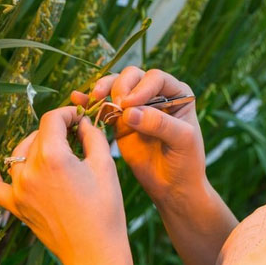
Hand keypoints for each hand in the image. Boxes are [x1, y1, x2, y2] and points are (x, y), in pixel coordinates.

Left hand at [0, 107, 127, 264]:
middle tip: (75, 136)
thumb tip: (82, 123)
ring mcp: (20, 190)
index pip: (52, 120)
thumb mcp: (105, 166)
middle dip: (56, 131)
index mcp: (53, 157)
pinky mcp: (17, 207)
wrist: (95, 252)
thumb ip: (92, 136)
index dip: (67, 113)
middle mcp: (30, 171)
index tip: (78, 117)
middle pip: (38, 136)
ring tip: (54, 150)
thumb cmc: (105, 210)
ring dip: (36, 146)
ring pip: (20, 154)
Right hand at [71, 67, 208, 207]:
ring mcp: (136, 108)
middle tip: (117, 103)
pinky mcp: (120, 122)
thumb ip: (159, 123)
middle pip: (133, 77)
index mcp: (176, 94)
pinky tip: (79, 99)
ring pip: (116, 87)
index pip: (155, 78)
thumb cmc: (186, 162)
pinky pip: (104, 107)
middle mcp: (155, 95)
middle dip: (120, 86)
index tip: (130, 104)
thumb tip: (129, 112)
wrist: (174, 187)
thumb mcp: (182, 140)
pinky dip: (91, 102)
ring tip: (94, 96)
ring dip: (103, 88)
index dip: (141, 87)